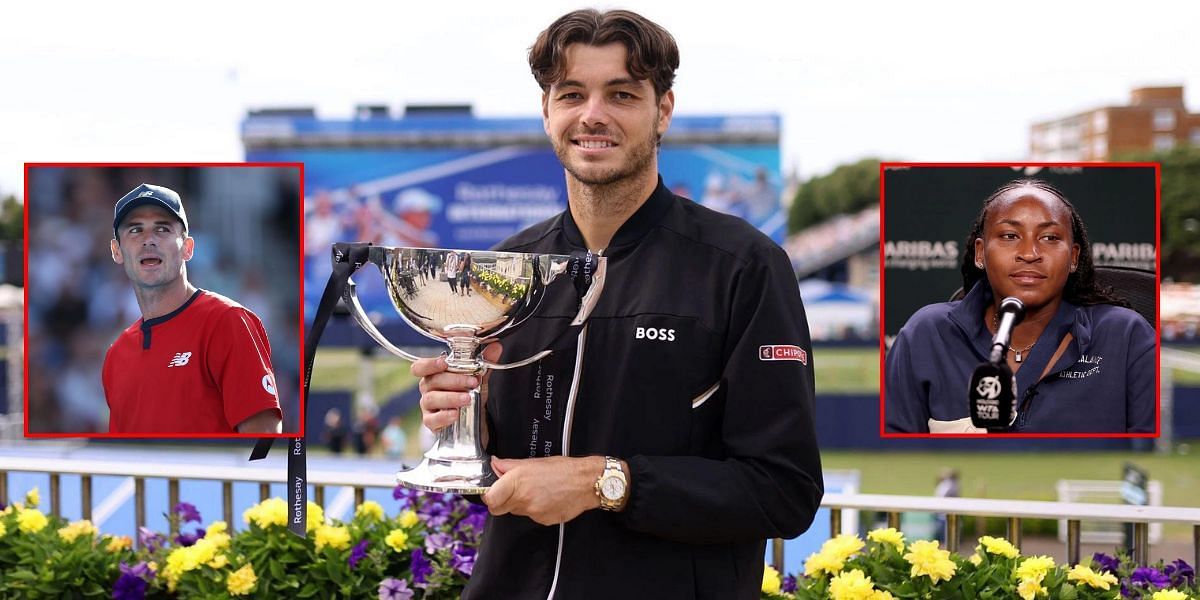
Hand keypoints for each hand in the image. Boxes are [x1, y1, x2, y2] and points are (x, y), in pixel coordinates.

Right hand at [413, 343, 501, 435]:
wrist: (473, 420)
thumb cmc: (467, 393)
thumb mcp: (478, 378)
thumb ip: (484, 363)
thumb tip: (496, 347)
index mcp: (434, 374)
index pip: (421, 367)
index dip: (429, 364)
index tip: (444, 363)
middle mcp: (427, 389)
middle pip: (432, 381)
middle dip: (454, 380)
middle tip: (472, 382)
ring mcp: (427, 406)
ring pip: (432, 399)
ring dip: (451, 398)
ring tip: (468, 398)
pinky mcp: (431, 422)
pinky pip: (432, 419)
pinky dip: (443, 416)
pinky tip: (455, 415)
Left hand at [482, 455, 603, 525]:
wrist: (586, 483)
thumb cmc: (563, 469)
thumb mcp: (533, 462)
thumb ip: (509, 465)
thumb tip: (494, 465)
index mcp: (518, 480)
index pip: (490, 499)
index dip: (489, 496)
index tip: (492, 491)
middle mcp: (523, 498)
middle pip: (499, 509)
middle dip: (501, 501)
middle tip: (511, 492)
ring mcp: (533, 511)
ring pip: (516, 512)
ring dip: (520, 504)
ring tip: (536, 491)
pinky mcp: (543, 520)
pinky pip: (531, 516)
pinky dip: (535, 509)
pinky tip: (546, 499)